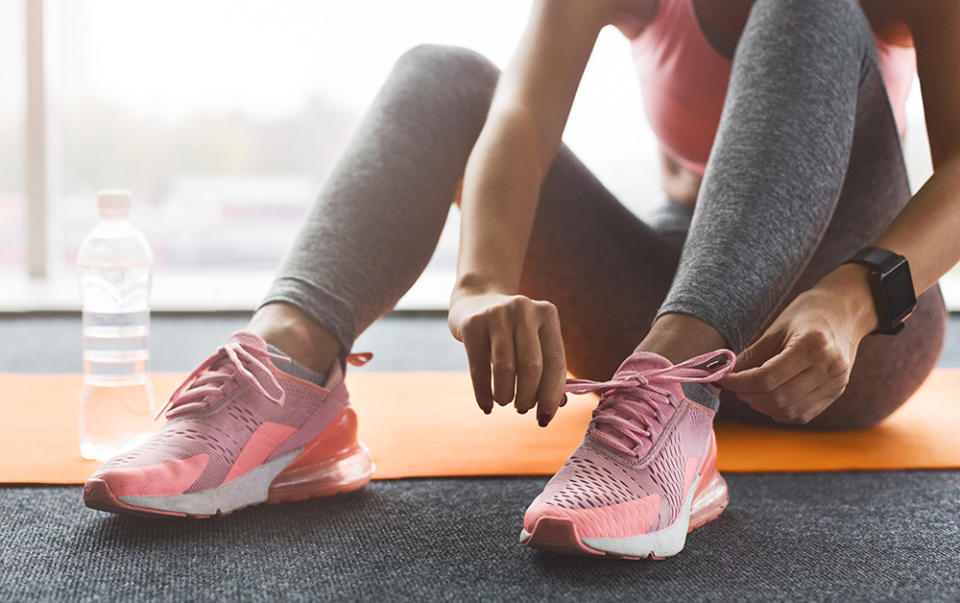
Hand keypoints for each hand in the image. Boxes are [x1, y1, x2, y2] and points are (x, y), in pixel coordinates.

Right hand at [448, 289, 566, 425]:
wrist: (475, 301)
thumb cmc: (512, 331)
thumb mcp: (533, 341)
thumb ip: (548, 369)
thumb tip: (559, 404)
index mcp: (547, 315)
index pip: (555, 362)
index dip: (551, 395)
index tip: (545, 419)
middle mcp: (524, 310)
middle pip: (531, 366)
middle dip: (527, 396)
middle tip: (522, 408)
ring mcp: (497, 313)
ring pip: (505, 367)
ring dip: (505, 394)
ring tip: (504, 402)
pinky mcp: (473, 323)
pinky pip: (479, 367)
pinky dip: (483, 393)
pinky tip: (486, 406)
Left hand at [718, 288, 865, 424]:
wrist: (846, 312)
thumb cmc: (808, 314)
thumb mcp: (776, 328)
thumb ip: (751, 355)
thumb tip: (724, 374)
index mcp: (813, 345)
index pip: (767, 377)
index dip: (739, 383)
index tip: (722, 379)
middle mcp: (829, 368)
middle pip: (778, 398)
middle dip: (748, 395)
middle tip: (734, 385)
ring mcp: (836, 384)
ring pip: (789, 411)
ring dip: (762, 405)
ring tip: (750, 390)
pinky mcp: (836, 393)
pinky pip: (802, 415)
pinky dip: (779, 411)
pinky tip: (769, 398)